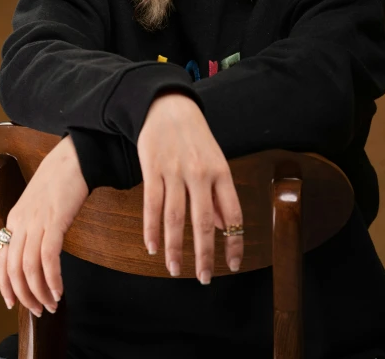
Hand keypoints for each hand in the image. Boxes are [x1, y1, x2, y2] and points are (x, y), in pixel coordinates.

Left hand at [0, 135, 88, 316]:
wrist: (75, 156)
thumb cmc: (61, 177)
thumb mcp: (39, 201)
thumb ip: (34, 222)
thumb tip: (38, 248)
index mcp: (15, 217)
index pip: (3, 259)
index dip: (6, 285)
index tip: (14, 303)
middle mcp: (21, 221)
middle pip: (14, 269)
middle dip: (25, 295)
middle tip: (39, 310)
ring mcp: (37, 221)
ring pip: (30, 268)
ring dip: (40, 292)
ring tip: (51, 304)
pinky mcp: (55, 221)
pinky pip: (48, 258)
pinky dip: (52, 279)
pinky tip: (59, 289)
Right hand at [137, 93, 243, 283]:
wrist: (167, 106)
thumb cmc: (194, 136)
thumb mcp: (215, 160)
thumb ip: (218, 194)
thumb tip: (224, 227)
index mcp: (221, 172)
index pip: (232, 214)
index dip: (234, 241)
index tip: (232, 265)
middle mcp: (200, 173)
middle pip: (202, 222)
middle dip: (203, 255)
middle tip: (202, 279)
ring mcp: (175, 171)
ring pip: (175, 218)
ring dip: (174, 248)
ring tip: (174, 269)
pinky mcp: (153, 168)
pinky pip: (151, 204)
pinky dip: (151, 229)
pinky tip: (151, 246)